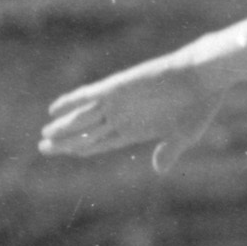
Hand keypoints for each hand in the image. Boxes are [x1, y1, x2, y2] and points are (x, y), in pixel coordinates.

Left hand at [40, 50, 240, 167]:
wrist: (203, 75)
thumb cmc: (199, 105)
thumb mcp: (184, 134)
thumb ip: (169, 151)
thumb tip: (158, 170)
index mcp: (137, 130)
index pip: (102, 142)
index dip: (82, 148)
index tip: (65, 153)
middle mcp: (123, 116)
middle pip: (87, 132)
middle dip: (64, 141)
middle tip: (42, 149)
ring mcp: (119, 101)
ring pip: (83, 117)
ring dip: (63, 126)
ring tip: (44, 135)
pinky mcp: (118, 87)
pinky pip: (88, 95)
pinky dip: (71, 101)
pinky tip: (53, 108)